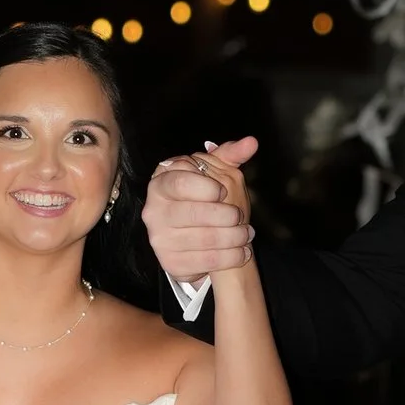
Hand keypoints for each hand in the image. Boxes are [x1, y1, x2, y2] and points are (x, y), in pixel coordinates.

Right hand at [142, 136, 258, 279]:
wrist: (188, 238)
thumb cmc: (202, 198)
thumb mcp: (213, 173)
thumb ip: (229, 155)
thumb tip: (251, 142)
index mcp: (161, 183)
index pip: (180, 182)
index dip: (206, 187)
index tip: (223, 191)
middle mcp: (154, 211)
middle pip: (194, 213)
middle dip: (226, 216)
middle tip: (240, 217)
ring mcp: (159, 239)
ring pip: (205, 239)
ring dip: (234, 238)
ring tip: (246, 234)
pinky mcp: (170, 262)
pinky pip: (206, 261)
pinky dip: (230, 257)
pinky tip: (241, 251)